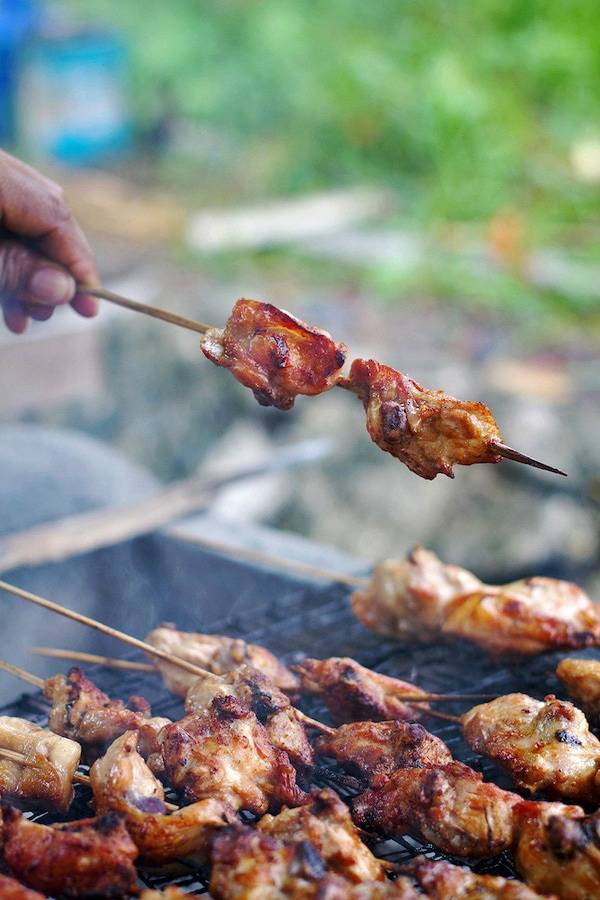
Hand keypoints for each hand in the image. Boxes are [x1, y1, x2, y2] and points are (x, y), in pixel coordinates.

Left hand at [0, 150, 98, 332]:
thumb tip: (65, 288)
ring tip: (26, 316)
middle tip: (55, 313)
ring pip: (21, 225)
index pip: (54, 213)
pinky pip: (4, 223)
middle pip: (42, 218)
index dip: (77, 262)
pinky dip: (8, 260)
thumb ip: (14, 270)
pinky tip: (7, 300)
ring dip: (28, 273)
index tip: (90, 304)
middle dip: (52, 271)